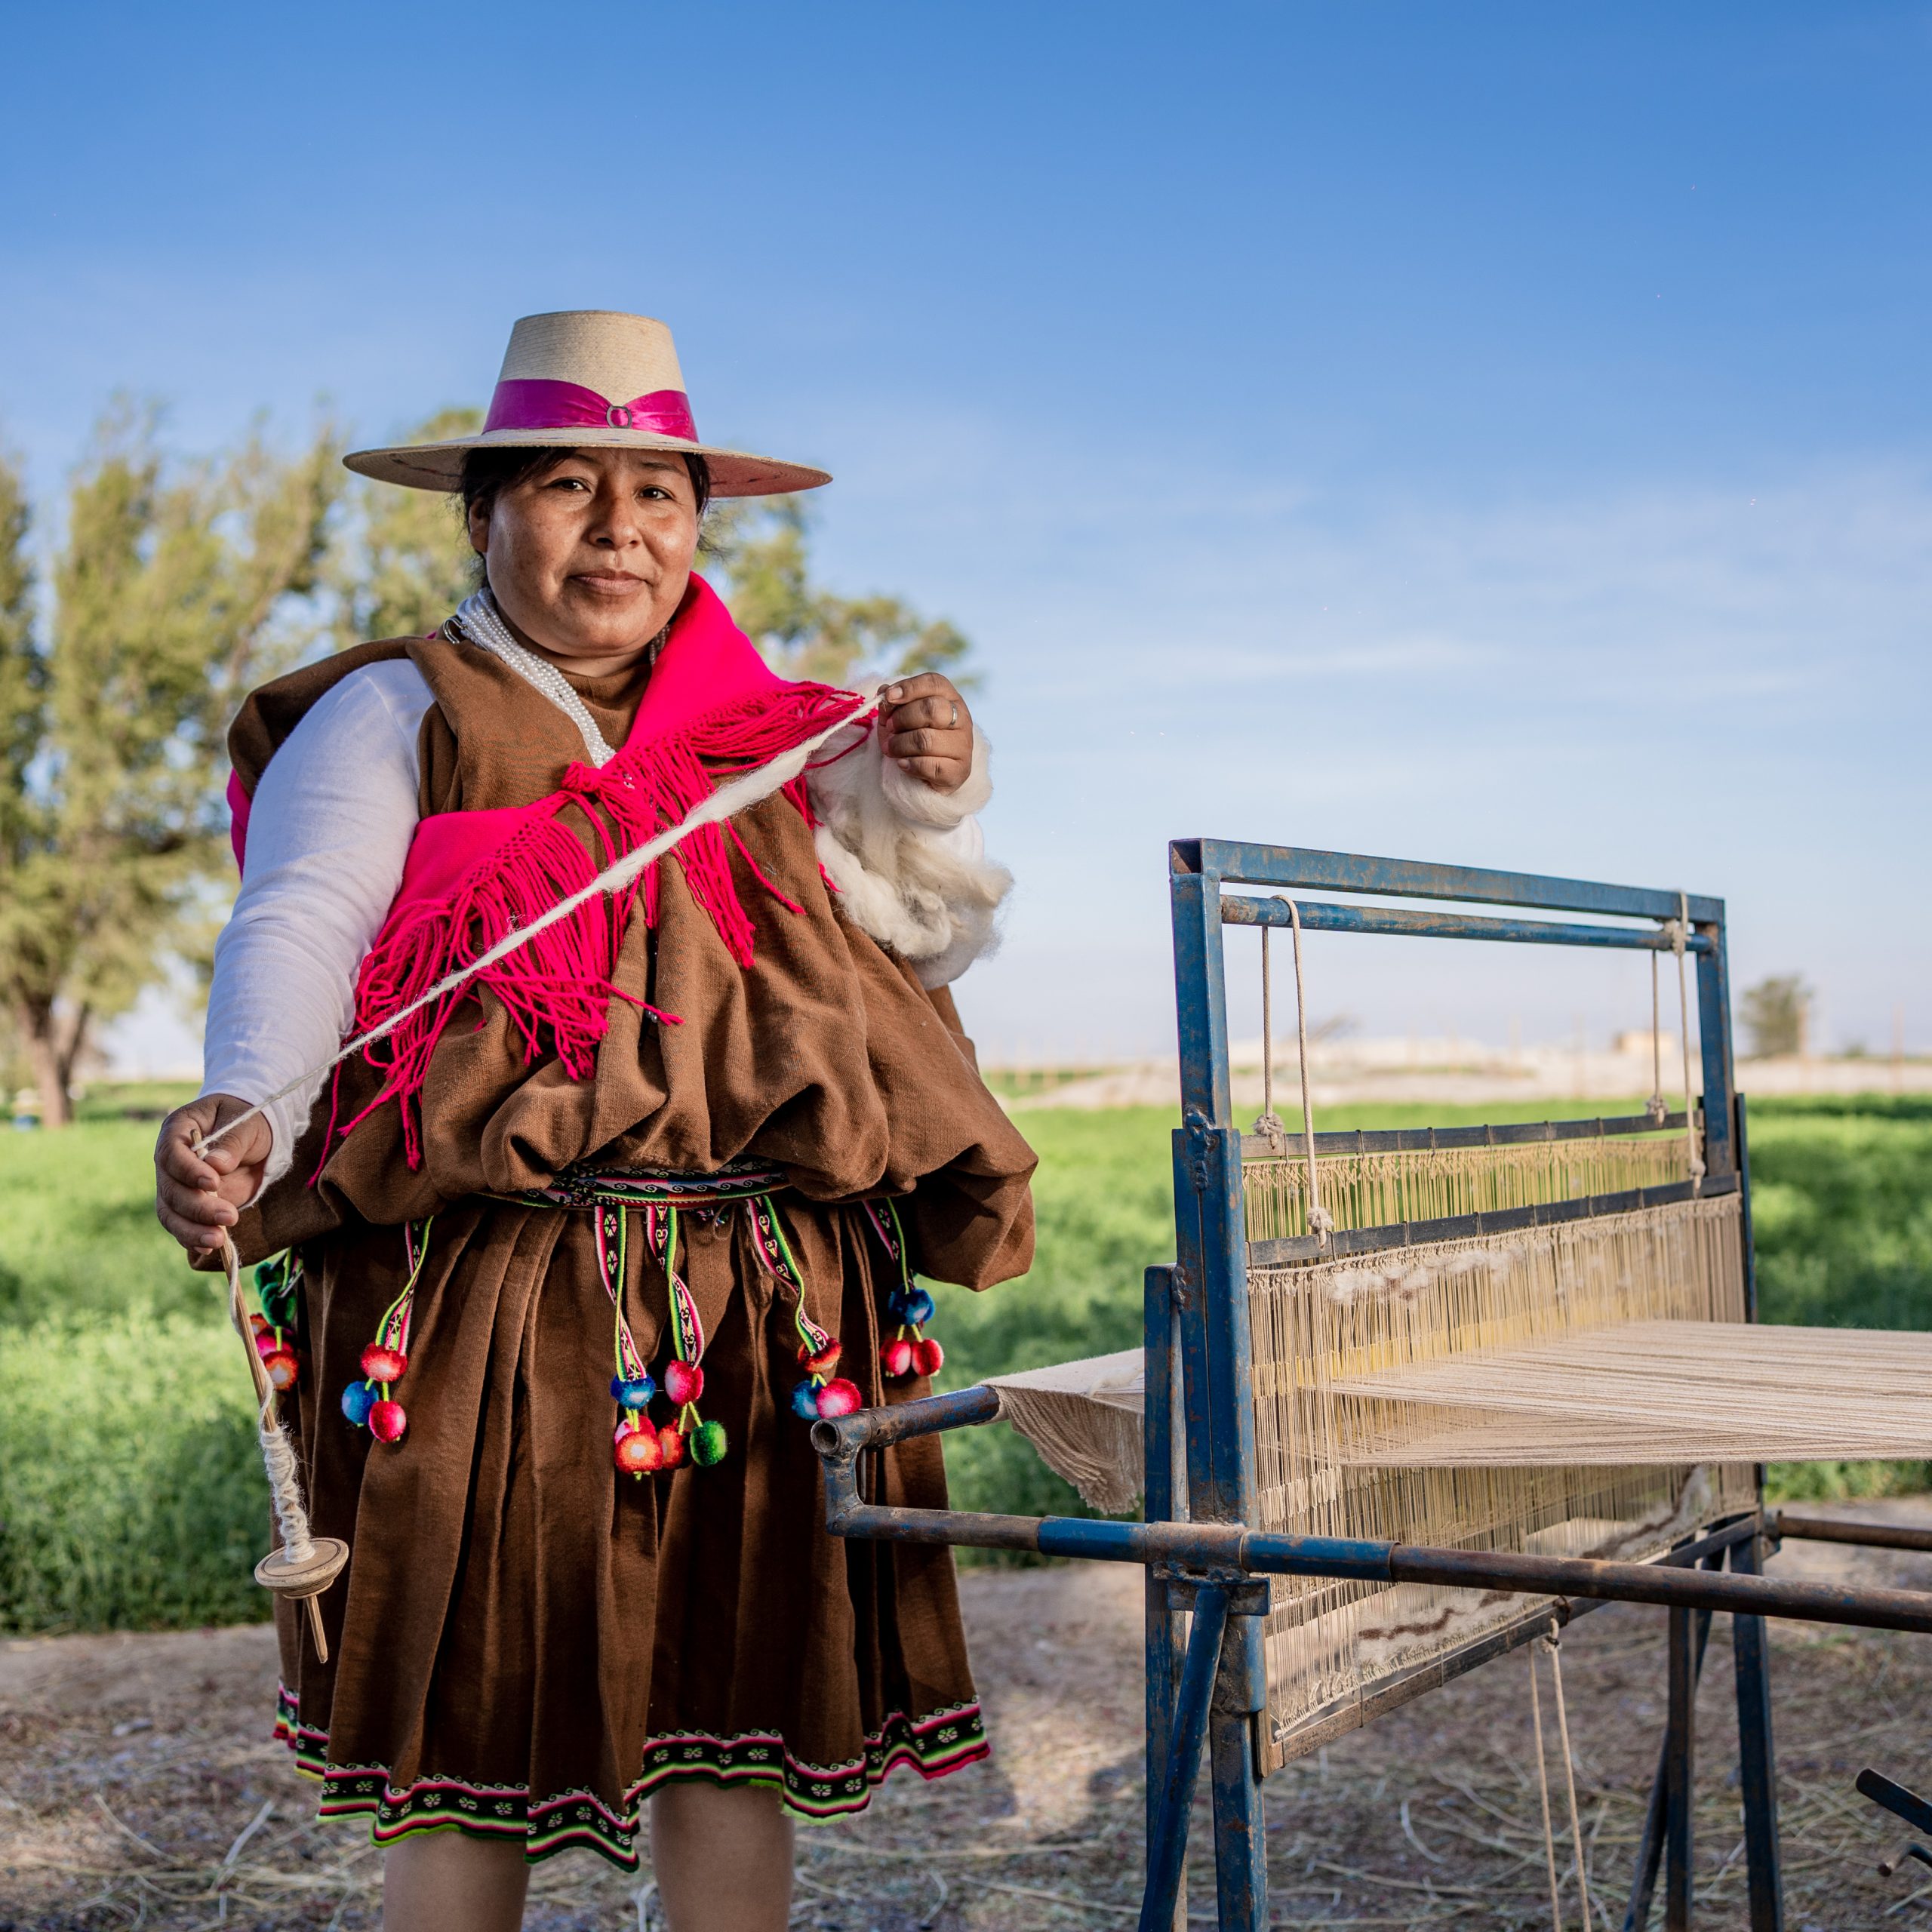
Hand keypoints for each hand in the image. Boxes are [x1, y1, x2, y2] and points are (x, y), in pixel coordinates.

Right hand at [154, 1095, 272, 1255]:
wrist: (256, 1136)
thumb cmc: (249, 1120)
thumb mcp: (248, 1123)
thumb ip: (232, 1141)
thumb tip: (216, 1165)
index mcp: (177, 1129)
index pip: (170, 1154)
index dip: (187, 1171)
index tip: (213, 1183)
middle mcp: (170, 1160)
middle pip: (169, 1189)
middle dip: (197, 1207)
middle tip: (229, 1217)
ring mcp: (177, 1184)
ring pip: (171, 1213)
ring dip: (192, 1230)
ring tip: (218, 1241)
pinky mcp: (190, 1205)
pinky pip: (183, 1225)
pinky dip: (193, 1239)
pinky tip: (210, 1249)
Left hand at [880, 674, 973, 794]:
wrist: (928, 775)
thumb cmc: (912, 738)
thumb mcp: (898, 718)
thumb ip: (891, 704)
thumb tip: (884, 690)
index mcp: (950, 698)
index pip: (934, 683)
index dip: (910, 687)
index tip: (888, 697)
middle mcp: (962, 718)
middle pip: (932, 709)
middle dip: (903, 718)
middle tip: (890, 728)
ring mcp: (963, 745)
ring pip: (927, 740)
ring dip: (900, 744)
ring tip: (890, 749)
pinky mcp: (959, 771)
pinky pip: (930, 766)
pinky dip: (910, 765)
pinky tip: (902, 764)